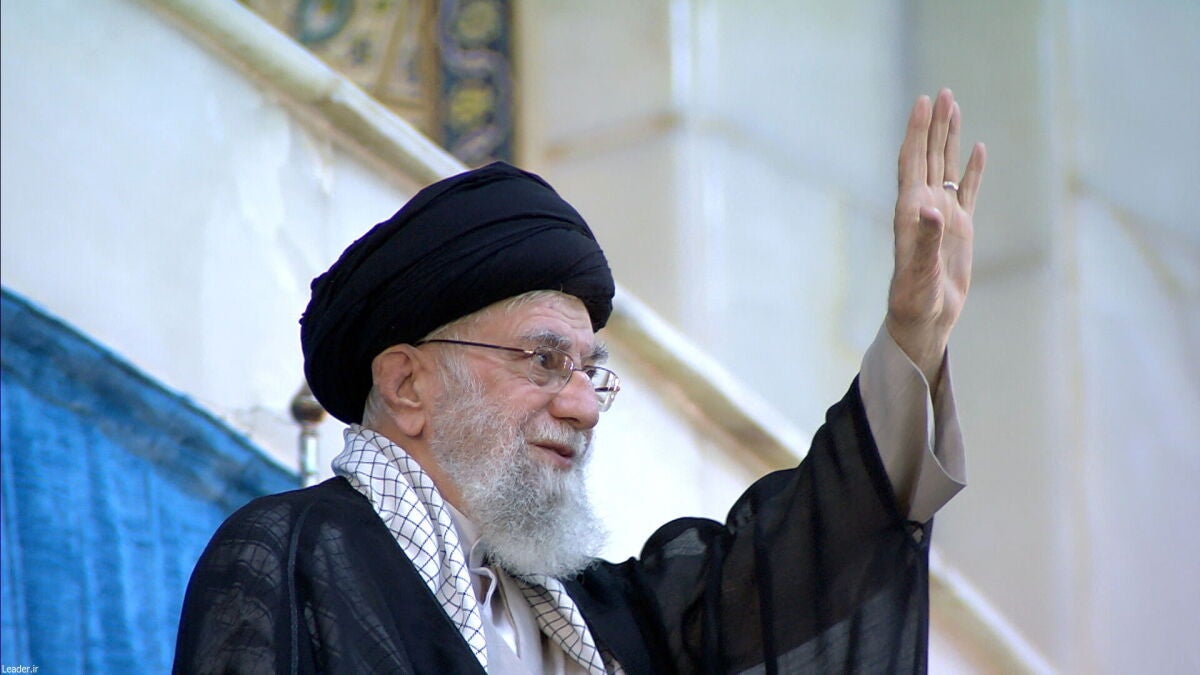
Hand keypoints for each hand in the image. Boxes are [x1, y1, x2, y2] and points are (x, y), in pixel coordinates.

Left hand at [886, 89, 985, 393]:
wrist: (924, 320)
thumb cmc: (915, 300)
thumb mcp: (920, 271)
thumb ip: (926, 240)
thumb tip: (930, 208)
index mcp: (910, 212)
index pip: (912, 162)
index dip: (916, 132)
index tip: (922, 103)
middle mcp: (924, 208)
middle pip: (929, 157)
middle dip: (934, 126)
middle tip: (942, 93)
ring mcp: (943, 216)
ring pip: (946, 168)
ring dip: (949, 139)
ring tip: (954, 107)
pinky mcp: (959, 229)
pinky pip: (968, 191)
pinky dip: (972, 170)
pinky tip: (977, 149)